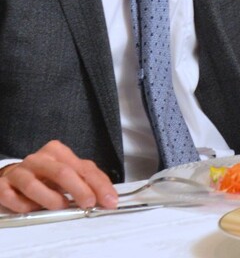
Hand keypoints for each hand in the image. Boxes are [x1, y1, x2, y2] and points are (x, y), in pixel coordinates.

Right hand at [0, 141, 116, 213]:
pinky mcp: (2, 185)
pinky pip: (13, 198)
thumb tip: (108, 198)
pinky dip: (25, 206)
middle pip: (63, 172)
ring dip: (51, 200)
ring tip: (60, 206)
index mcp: (58, 152)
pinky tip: (32, 207)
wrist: (11, 178)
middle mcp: (38, 159)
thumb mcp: (70, 174)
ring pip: (35, 185)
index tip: (110, 201)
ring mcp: (19, 171)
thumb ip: (89, 182)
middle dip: (79, 190)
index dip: (100, 186)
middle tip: (88, 204)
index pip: (85, 168)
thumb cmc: (45, 177)